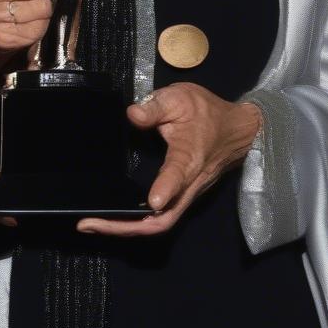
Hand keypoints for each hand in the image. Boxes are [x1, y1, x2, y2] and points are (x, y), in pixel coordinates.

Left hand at [75, 83, 262, 236]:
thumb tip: (131, 114)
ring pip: (160, 223)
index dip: (166, 189)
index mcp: (189, 158)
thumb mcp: (181, 98)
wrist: (237, 130)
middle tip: (90, 224)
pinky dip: (136, 223)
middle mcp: (188, 185)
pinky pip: (160, 218)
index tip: (153, 200)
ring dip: (126, 229)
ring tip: (92, 225)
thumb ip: (155, 107)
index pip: (178, 176)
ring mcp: (186, 196)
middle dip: (126, 227)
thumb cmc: (207, 113)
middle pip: (163, 219)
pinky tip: (113, 219)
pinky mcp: (182, 198)